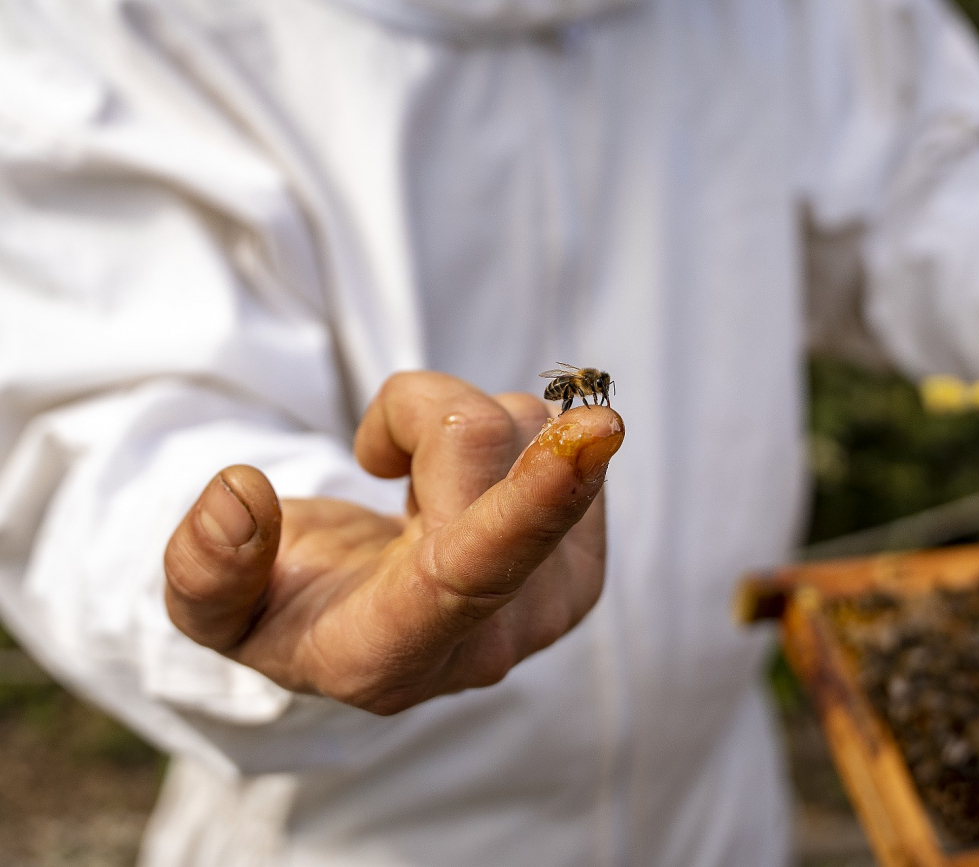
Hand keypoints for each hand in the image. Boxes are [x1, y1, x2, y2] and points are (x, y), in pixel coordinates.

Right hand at [163, 372, 623, 714]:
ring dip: (458, 427)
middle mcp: (494, 635)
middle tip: (381, 458)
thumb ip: (204, 568)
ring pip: (528, 427)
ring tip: (419, 489)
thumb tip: (242, 494)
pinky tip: (464, 493)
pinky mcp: (584, 556)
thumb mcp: (214, 610)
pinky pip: (554, 431)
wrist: (362, 627)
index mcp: (393, 650)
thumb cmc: (287, 606)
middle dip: (426, 418)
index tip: (596, 429)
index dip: (533, 496)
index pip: (475, 571)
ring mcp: (554, 599)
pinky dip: (499, 438)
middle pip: (492, 458)